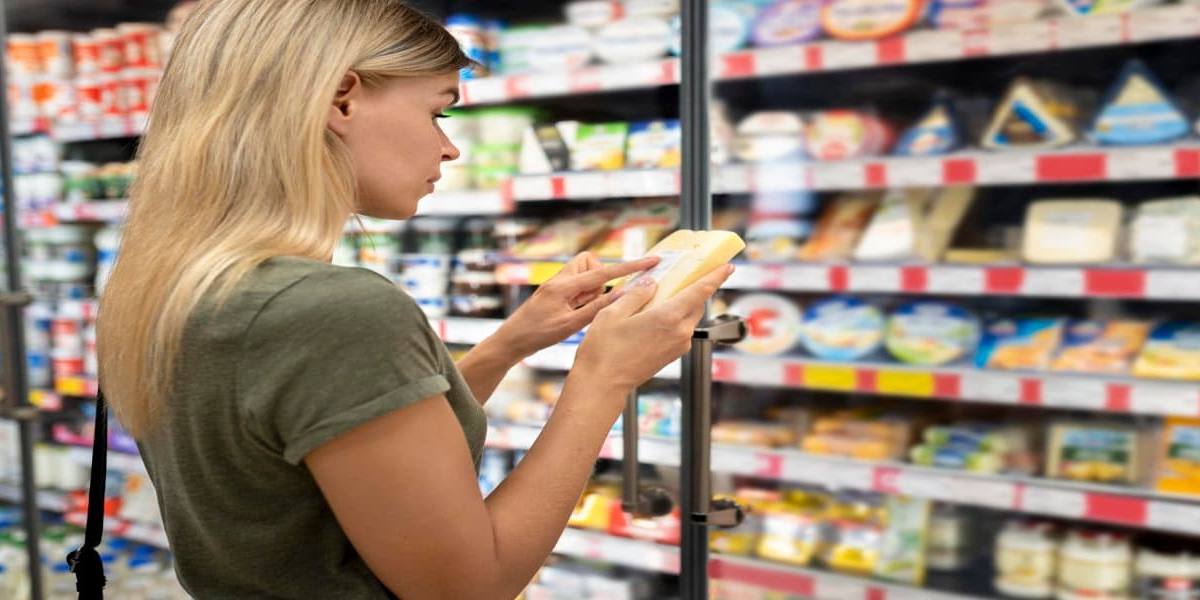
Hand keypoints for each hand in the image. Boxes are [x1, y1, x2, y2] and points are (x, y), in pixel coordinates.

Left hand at [491, 252, 660, 359]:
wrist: (510, 341)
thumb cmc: (537, 335)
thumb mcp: (570, 325)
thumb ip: (597, 308)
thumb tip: (622, 292)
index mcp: (564, 285)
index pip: (604, 272)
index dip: (630, 267)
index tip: (652, 260)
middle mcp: (560, 280)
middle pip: (592, 264)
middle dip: (600, 277)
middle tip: (592, 301)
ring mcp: (557, 285)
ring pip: (585, 275)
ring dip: (591, 290)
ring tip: (579, 311)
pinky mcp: (555, 293)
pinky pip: (577, 287)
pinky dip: (583, 297)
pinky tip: (573, 314)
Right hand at [572, 263, 734, 396]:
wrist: (603, 384)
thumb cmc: (605, 351)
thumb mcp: (614, 312)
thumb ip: (637, 294)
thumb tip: (651, 284)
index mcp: (668, 318)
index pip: (700, 291)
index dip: (716, 276)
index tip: (727, 266)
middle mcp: (679, 333)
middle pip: (697, 304)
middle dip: (697, 288)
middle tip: (690, 274)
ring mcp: (678, 346)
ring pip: (688, 317)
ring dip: (683, 304)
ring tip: (664, 294)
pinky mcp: (672, 355)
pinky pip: (680, 330)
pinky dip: (675, 318)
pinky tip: (657, 314)